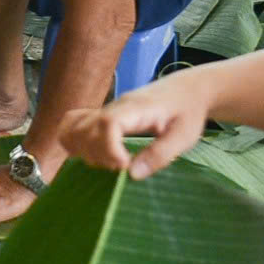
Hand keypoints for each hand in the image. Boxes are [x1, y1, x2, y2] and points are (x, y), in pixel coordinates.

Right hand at [58, 76, 209, 178]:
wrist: (187, 89)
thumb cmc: (188, 111)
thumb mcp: (184, 136)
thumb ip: (160, 154)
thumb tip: (131, 174)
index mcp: (137, 109)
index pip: (108, 123)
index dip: (109, 148)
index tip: (124, 165)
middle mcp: (116, 107)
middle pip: (86, 130)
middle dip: (99, 156)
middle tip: (123, 166)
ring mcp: (106, 110)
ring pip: (75, 128)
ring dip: (85, 151)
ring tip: (110, 161)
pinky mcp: (103, 115)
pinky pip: (74, 124)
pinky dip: (75, 141)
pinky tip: (94, 154)